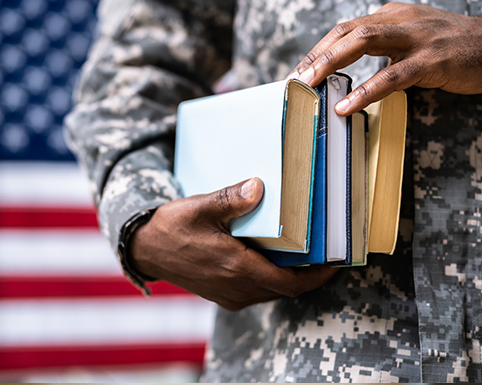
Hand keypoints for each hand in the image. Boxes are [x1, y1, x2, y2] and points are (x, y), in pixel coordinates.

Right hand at [128, 177, 336, 310]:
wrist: (144, 248)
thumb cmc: (171, 228)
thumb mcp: (200, 207)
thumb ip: (231, 198)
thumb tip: (259, 186)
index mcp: (237, 268)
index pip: (290, 283)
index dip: (318, 276)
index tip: (337, 263)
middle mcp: (236, 288)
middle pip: (286, 289)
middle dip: (309, 276)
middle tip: (327, 254)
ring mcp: (228, 294)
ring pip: (271, 292)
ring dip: (290, 278)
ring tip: (305, 256)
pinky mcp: (221, 294)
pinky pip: (256, 291)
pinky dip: (272, 279)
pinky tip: (274, 259)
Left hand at [288, 3, 481, 114]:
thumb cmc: (452, 46)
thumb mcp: (411, 40)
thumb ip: (383, 51)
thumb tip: (349, 73)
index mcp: (391, 15)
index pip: (345, 29)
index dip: (319, 50)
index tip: (299, 71)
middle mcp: (399, 19)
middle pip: (347, 31)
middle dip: (317, 56)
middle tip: (295, 79)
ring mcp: (416, 37)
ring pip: (364, 43)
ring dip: (331, 63)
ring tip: (310, 85)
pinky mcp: (432, 59)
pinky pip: (393, 75)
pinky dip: (366, 91)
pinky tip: (348, 106)